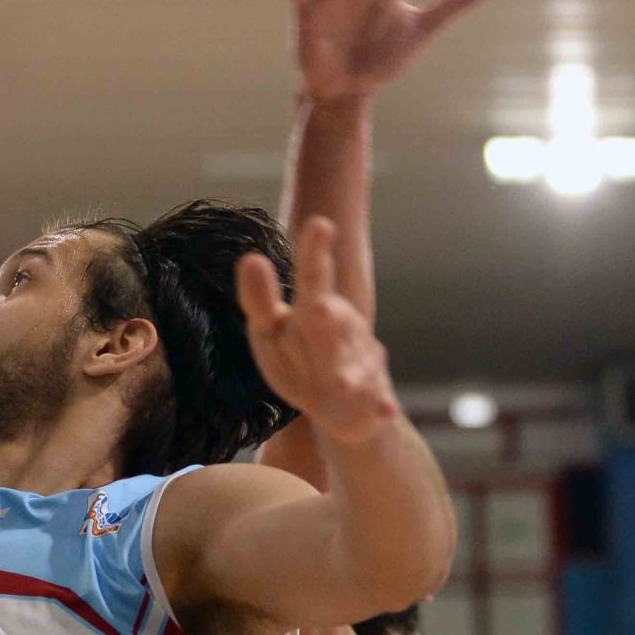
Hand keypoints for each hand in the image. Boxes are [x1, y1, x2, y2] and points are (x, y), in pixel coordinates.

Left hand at [236, 216, 399, 443]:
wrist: (340, 409)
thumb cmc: (300, 358)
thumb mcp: (271, 331)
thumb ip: (259, 299)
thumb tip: (250, 257)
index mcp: (314, 311)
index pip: (311, 279)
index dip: (314, 253)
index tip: (319, 223)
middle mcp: (342, 331)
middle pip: (335, 322)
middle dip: (330, 315)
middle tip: (318, 307)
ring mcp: (361, 364)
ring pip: (357, 366)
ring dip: (350, 374)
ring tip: (340, 384)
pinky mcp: (372, 397)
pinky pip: (378, 401)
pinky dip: (382, 405)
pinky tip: (384, 411)